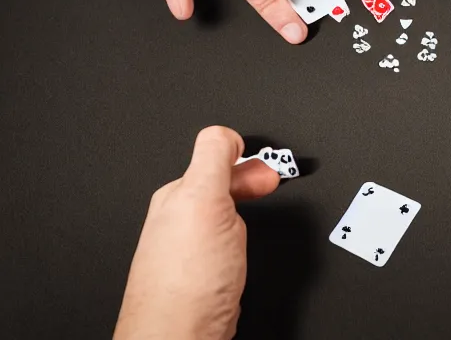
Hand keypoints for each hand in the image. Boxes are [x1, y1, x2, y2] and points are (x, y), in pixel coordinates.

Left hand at [114, 126, 280, 338]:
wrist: (179, 335)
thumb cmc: (187, 280)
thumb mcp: (203, 199)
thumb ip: (213, 158)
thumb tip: (226, 132)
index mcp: (177, 196)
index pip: (213, 157)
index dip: (246, 157)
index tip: (268, 167)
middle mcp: (178, 219)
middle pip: (219, 183)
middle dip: (248, 179)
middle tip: (273, 181)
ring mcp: (189, 247)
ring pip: (223, 213)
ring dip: (246, 207)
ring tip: (262, 204)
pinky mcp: (203, 272)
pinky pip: (224, 241)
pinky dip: (242, 235)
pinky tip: (245, 245)